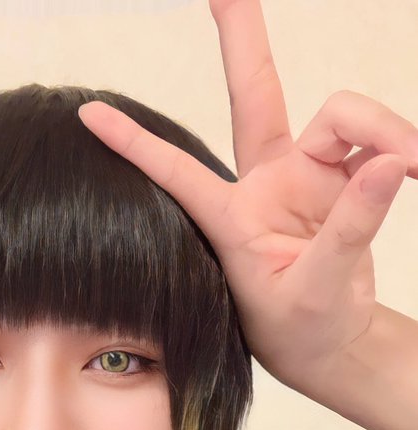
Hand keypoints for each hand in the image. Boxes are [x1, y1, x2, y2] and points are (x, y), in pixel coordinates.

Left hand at [77, 0, 417, 392]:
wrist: (333, 347)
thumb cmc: (303, 331)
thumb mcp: (317, 291)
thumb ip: (350, 229)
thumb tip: (388, 165)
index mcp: (234, 218)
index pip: (179, 172)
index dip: (135, 144)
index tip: (89, 114)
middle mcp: (267, 185)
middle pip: (256, 95)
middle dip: (242, 38)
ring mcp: (308, 177)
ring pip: (343, 118)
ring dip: (386, 130)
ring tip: (416, 166)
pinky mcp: (346, 179)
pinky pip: (379, 143)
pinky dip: (403, 149)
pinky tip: (417, 169)